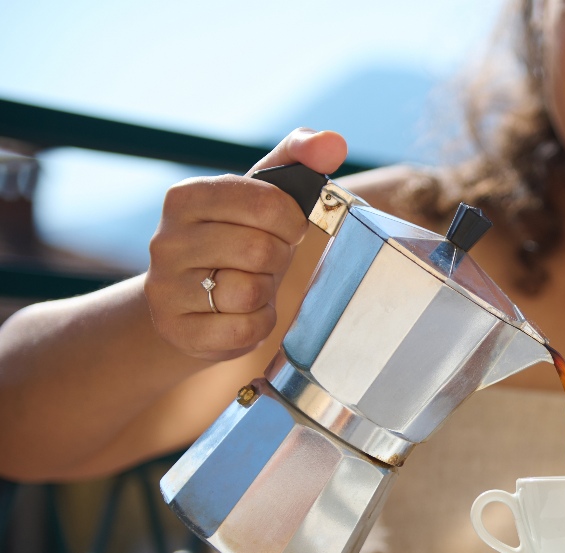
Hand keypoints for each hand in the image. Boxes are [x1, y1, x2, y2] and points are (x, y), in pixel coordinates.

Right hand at [145, 128, 347, 361]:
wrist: (194, 303)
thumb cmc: (238, 240)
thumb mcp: (263, 196)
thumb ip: (299, 159)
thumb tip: (333, 142)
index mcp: (186, 197)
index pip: (265, 203)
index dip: (290, 221)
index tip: (285, 228)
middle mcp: (165, 240)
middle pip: (260, 250)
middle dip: (277, 258)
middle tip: (265, 260)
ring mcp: (165, 288)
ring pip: (248, 292)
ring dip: (264, 292)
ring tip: (249, 285)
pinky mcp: (177, 330)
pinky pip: (243, 330)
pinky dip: (256, 324)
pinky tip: (241, 315)